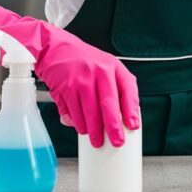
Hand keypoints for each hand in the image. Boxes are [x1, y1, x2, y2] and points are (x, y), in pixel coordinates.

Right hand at [36, 32, 139, 148]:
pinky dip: (78, 124)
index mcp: (114, 67)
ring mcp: (81, 80)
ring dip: (94, 130)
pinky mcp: (66, 88)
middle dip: (113, 127)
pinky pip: (74, 112)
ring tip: (97, 140)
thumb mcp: (107, 67)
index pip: (128, 89)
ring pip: (90, 112)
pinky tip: (82, 128)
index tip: (133, 125)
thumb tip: (123, 117)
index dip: (132, 110)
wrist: (57, 50)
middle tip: (117, 141)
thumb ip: (117, 88)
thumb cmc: (86, 62)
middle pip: (108, 104)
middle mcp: (99, 72)